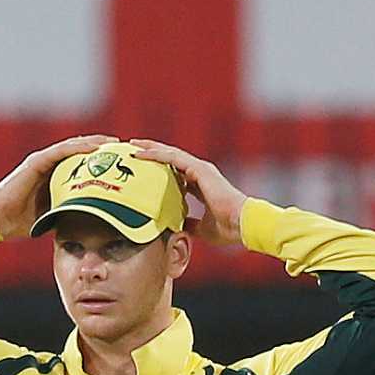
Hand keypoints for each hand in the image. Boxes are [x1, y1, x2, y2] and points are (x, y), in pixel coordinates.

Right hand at [0, 133, 117, 235]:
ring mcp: (43, 161)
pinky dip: (79, 148)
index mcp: (55, 175)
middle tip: (124, 147)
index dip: (102, 160)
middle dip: (102, 147)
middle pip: (81, 150)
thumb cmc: (25, 222)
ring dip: (94, 143)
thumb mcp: (57, 217)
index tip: (122, 161)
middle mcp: (50, 164)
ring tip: (114, 143)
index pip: (83, 163)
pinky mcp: (37, 162)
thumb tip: (96, 225)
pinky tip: (94, 148)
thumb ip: (73, 214)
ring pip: (74, 146)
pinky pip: (62, 151)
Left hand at [129, 139, 248, 247]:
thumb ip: (190, 224)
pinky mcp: (198, 169)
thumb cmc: (228, 228)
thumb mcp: (202, 228)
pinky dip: (155, 154)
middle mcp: (201, 173)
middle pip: (171, 159)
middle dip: (152, 154)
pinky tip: (141, 153)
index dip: (160, 171)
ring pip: (169, 154)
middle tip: (134, 150)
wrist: (241, 224)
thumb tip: (177, 227)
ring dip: (150, 149)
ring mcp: (200, 169)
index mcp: (202, 185)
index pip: (177, 174)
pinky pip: (172, 157)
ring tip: (133, 146)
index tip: (145, 171)